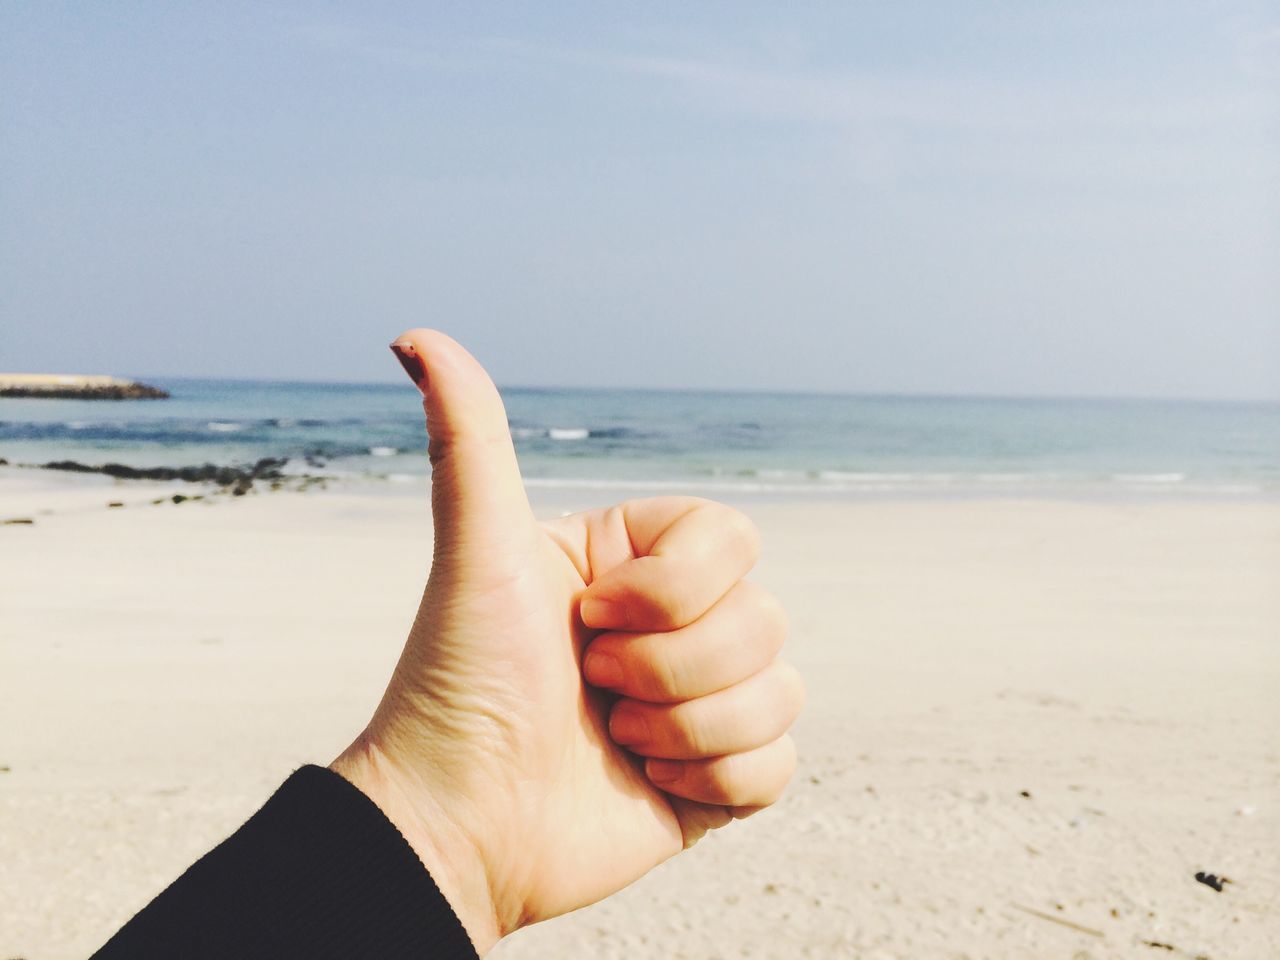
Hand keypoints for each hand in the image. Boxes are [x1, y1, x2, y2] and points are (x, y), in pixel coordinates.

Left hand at [331, 330, 803, 953]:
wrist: (456, 824)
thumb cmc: (458, 680)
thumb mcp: (479, 550)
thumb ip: (469, 438)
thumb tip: (412, 332)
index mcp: (637, 564)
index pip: (735, 538)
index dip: (673, 588)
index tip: (587, 615)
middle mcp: (677, 626)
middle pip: (766, 619)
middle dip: (669, 666)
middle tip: (591, 686)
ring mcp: (702, 704)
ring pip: (780, 691)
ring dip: (685, 728)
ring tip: (610, 740)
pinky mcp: (718, 781)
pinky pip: (779, 766)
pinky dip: (712, 781)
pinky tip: (645, 785)